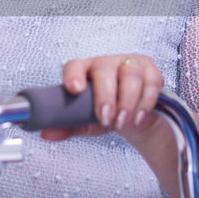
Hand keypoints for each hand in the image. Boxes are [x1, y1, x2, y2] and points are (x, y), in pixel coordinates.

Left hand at [40, 54, 164, 144]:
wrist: (135, 119)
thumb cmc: (107, 114)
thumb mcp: (86, 122)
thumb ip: (68, 126)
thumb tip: (47, 134)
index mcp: (85, 71)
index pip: (75, 66)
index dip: (73, 75)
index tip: (74, 89)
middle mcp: (107, 63)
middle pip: (105, 69)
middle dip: (105, 95)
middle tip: (105, 118)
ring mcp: (130, 64)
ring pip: (130, 74)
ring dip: (127, 101)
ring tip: (122, 122)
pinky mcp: (151, 72)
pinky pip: (151, 83)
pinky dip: (145, 102)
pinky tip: (138, 118)